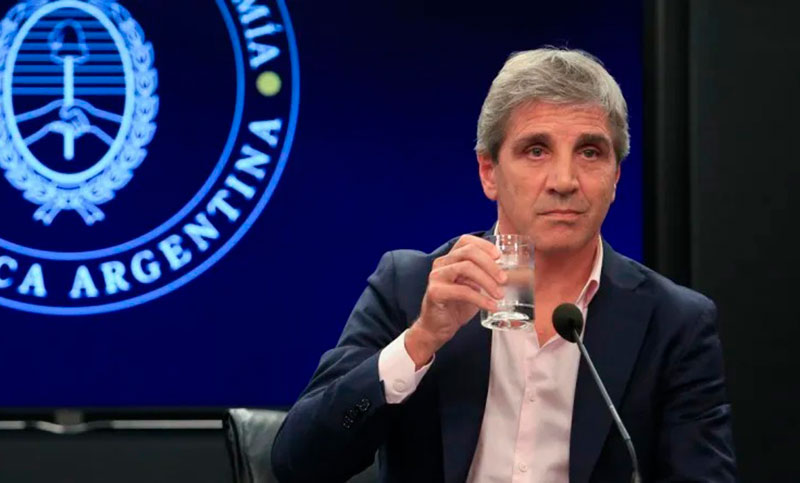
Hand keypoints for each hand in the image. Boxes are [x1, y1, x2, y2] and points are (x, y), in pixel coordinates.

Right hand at [405, 234, 506, 366]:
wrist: (437, 328)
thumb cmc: (456, 306)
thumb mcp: (472, 287)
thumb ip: (483, 277)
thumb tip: (508, 274)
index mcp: (451, 258)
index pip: (466, 241)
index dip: (484, 245)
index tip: (500, 257)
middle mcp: (441, 263)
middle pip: (469, 252)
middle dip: (490, 264)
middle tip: (504, 280)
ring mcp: (436, 276)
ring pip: (466, 267)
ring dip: (487, 281)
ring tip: (499, 295)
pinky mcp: (435, 292)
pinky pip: (462, 291)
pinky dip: (481, 299)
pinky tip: (491, 306)